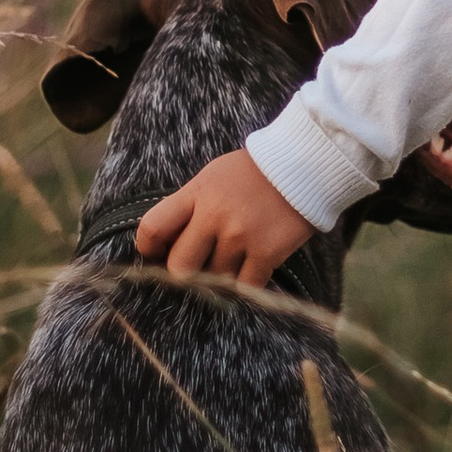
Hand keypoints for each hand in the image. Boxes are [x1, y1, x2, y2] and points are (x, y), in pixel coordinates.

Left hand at [134, 151, 313, 285]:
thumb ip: (190, 206)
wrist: (304, 164)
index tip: (155, 254)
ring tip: (229, 265)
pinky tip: (248, 273)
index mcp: (196, 194)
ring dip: (218, 279)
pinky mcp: (267, 252)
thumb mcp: (212, 178)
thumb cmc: (253, 172)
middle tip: (194, 268)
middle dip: (183, 272)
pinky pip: (244, 287)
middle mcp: (214, 216)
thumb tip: (167, 244)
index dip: (148, 248)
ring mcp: (241, 236)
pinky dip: (244, 286)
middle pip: (179, 266)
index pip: (153, 227)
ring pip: (213, 280)